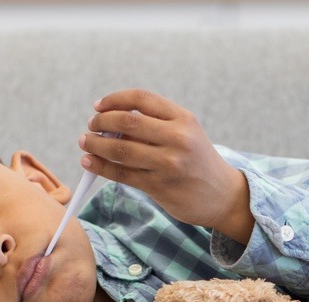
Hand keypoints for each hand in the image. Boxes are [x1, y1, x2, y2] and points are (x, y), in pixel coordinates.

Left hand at [80, 89, 253, 242]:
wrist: (223, 195)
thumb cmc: (197, 161)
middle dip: (101, 122)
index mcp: (183, 118)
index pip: (141, 99)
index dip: (114, 100)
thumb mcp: (186, 133)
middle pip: (127, 122)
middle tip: (90, 126)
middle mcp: (178, 138)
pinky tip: (89, 163)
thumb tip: (109, 123)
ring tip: (86, 143)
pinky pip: (122, 174)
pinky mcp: (159, 186)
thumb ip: (154, 125)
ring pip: (121, 150)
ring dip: (96, 145)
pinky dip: (100, 167)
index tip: (99, 106)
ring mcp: (168, 163)